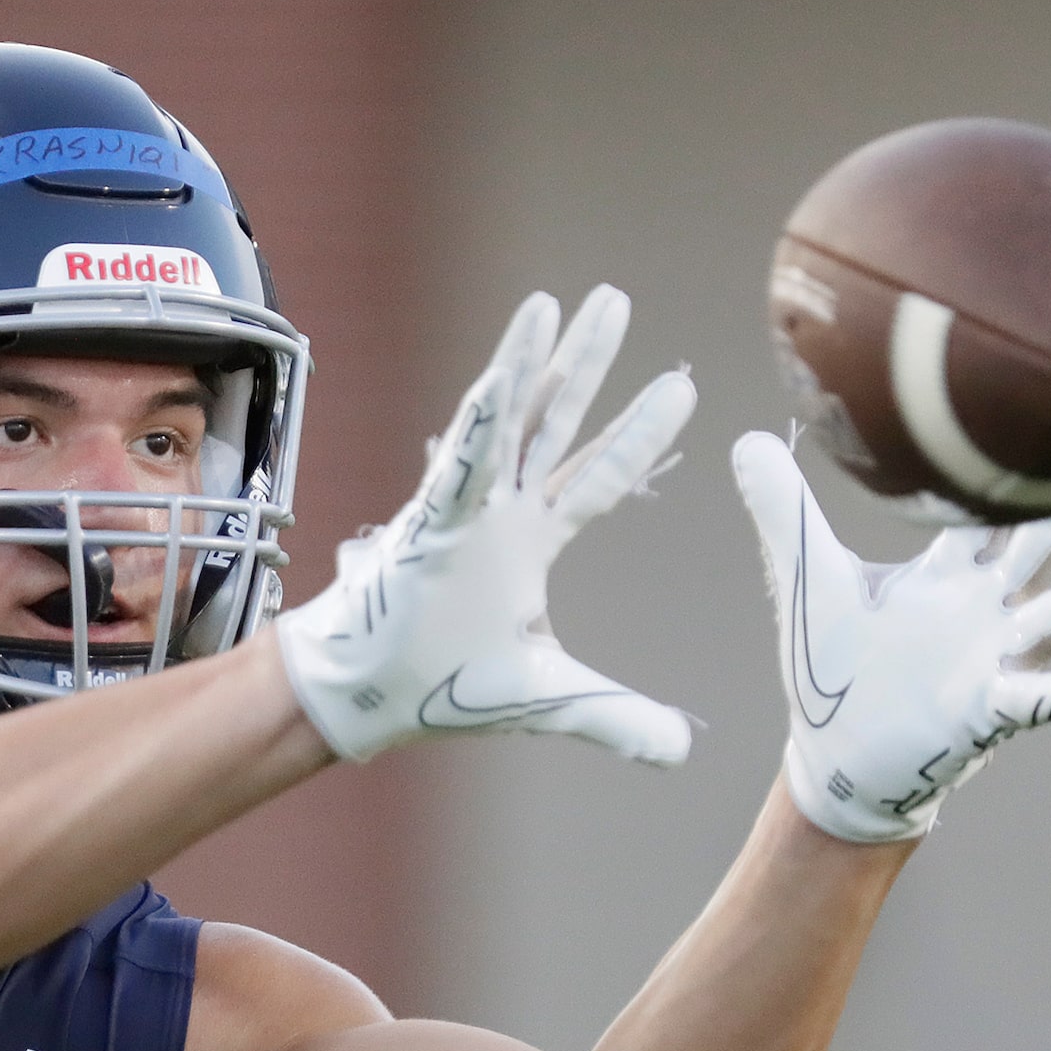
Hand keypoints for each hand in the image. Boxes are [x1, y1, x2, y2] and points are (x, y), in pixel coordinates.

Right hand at [274, 287, 696, 764]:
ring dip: (527, 363)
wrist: (367, 702)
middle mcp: (499, 513)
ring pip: (503, 422)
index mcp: (528, 542)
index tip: (681, 388)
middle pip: (554, 423)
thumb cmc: (438, 687)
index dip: (638, 434)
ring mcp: (462, 511)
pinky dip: (481, 424)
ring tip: (548, 304)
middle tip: (614, 299)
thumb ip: (615, 717)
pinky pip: (459, 465)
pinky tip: (501, 378)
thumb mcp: (548, 698)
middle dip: (585, 363)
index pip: (598, 476)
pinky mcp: (428, 524)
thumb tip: (683, 751)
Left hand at [733, 430, 1050, 842]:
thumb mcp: (805, 581)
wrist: (835, 758)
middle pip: (1044, 545)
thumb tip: (745, 441)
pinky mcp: (984, 713)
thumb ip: (782, 512)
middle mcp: (983, 609)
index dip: (1019, 463)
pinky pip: (1038, 699)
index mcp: (947, 574)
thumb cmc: (832, 671)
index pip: (990, 506)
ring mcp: (992, 660)